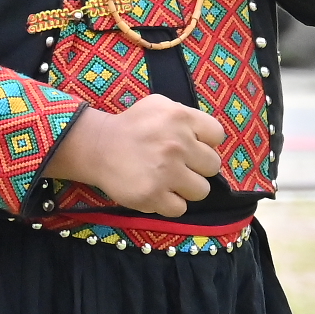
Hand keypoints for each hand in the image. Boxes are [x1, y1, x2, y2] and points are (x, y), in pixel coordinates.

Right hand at [50, 97, 223, 217]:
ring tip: (168, 180)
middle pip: (212, 166)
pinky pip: (180, 208)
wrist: (97, 147)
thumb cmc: (133, 126)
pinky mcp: (152, 196)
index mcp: (180, 117)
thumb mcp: (159, 105)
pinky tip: (157, 191)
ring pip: (201, 191)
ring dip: (186, 188)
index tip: (191, 145)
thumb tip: (208, 138)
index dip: (206, 142)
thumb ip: (186, 116)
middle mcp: (176, 144)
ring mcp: (165, 172)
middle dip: (197, 166)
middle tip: (178, 165)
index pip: (217, 135)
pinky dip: (169, 203)